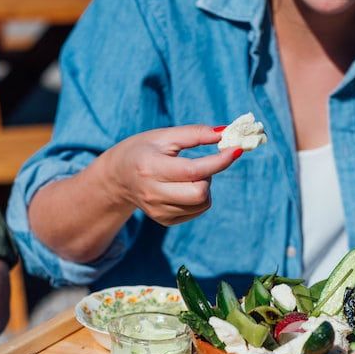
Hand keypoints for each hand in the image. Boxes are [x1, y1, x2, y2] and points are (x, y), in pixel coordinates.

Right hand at [104, 124, 241, 225]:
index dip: (219, 161)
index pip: (193, 171)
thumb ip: (195, 133)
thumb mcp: (165, 136)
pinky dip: (198, 197)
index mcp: (151, 167)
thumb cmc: (144, 150)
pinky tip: (183, 187)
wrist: (118, 177)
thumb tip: (225, 133)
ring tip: (188, 175)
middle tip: (202, 165)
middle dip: (210, 176)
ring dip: (205, 186)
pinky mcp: (164, 220)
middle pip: (200, 193)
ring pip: (202, 203)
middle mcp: (153, 193)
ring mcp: (158, 210)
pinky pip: (196, 210)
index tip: (236, 149)